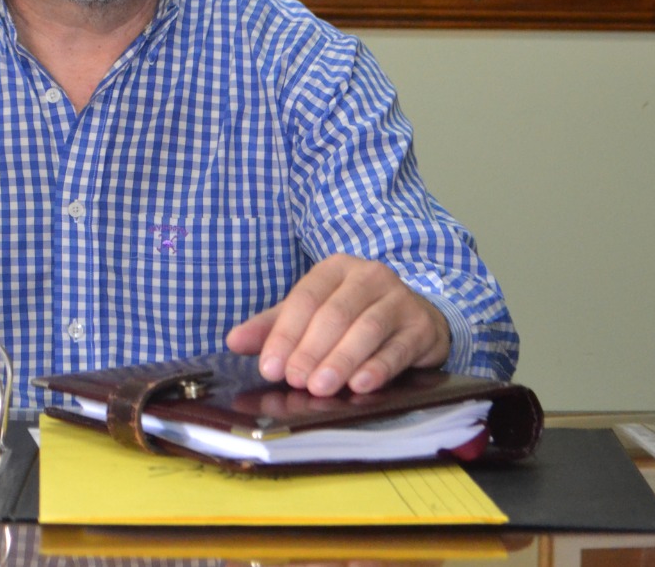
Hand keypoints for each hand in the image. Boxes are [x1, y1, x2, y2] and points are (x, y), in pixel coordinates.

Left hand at [225, 254, 450, 395]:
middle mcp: (369, 276)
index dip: (285, 333)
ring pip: (366, 328)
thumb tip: (234, 341)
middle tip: (295, 380)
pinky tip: (361, 385)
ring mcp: (399, 299)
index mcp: (336, 268)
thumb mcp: (312, 315)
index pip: (305, 298)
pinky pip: (398, 348)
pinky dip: (378, 367)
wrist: (416, 318)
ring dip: (341, 360)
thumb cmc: (354, 315)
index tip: (270, 367)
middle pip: (335, 314)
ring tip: (321, 386)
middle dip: (311, 350)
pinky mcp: (421, 326)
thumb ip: (274, 326)